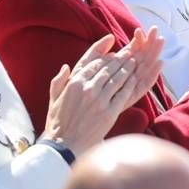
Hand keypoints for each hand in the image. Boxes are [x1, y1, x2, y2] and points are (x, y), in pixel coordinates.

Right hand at [42, 30, 164, 151]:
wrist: (64, 147)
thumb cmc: (58, 124)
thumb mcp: (54, 99)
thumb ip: (59, 81)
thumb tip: (66, 67)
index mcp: (74, 83)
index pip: (92, 60)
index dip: (103, 49)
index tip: (112, 42)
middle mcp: (87, 89)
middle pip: (107, 67)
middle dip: (119, 57)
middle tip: (129, 51)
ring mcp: (99, 100)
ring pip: (117, 78)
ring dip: (127, 68)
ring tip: (134, 62)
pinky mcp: (109, 112)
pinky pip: (123, 94)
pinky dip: (129, 85)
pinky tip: (134, 79)